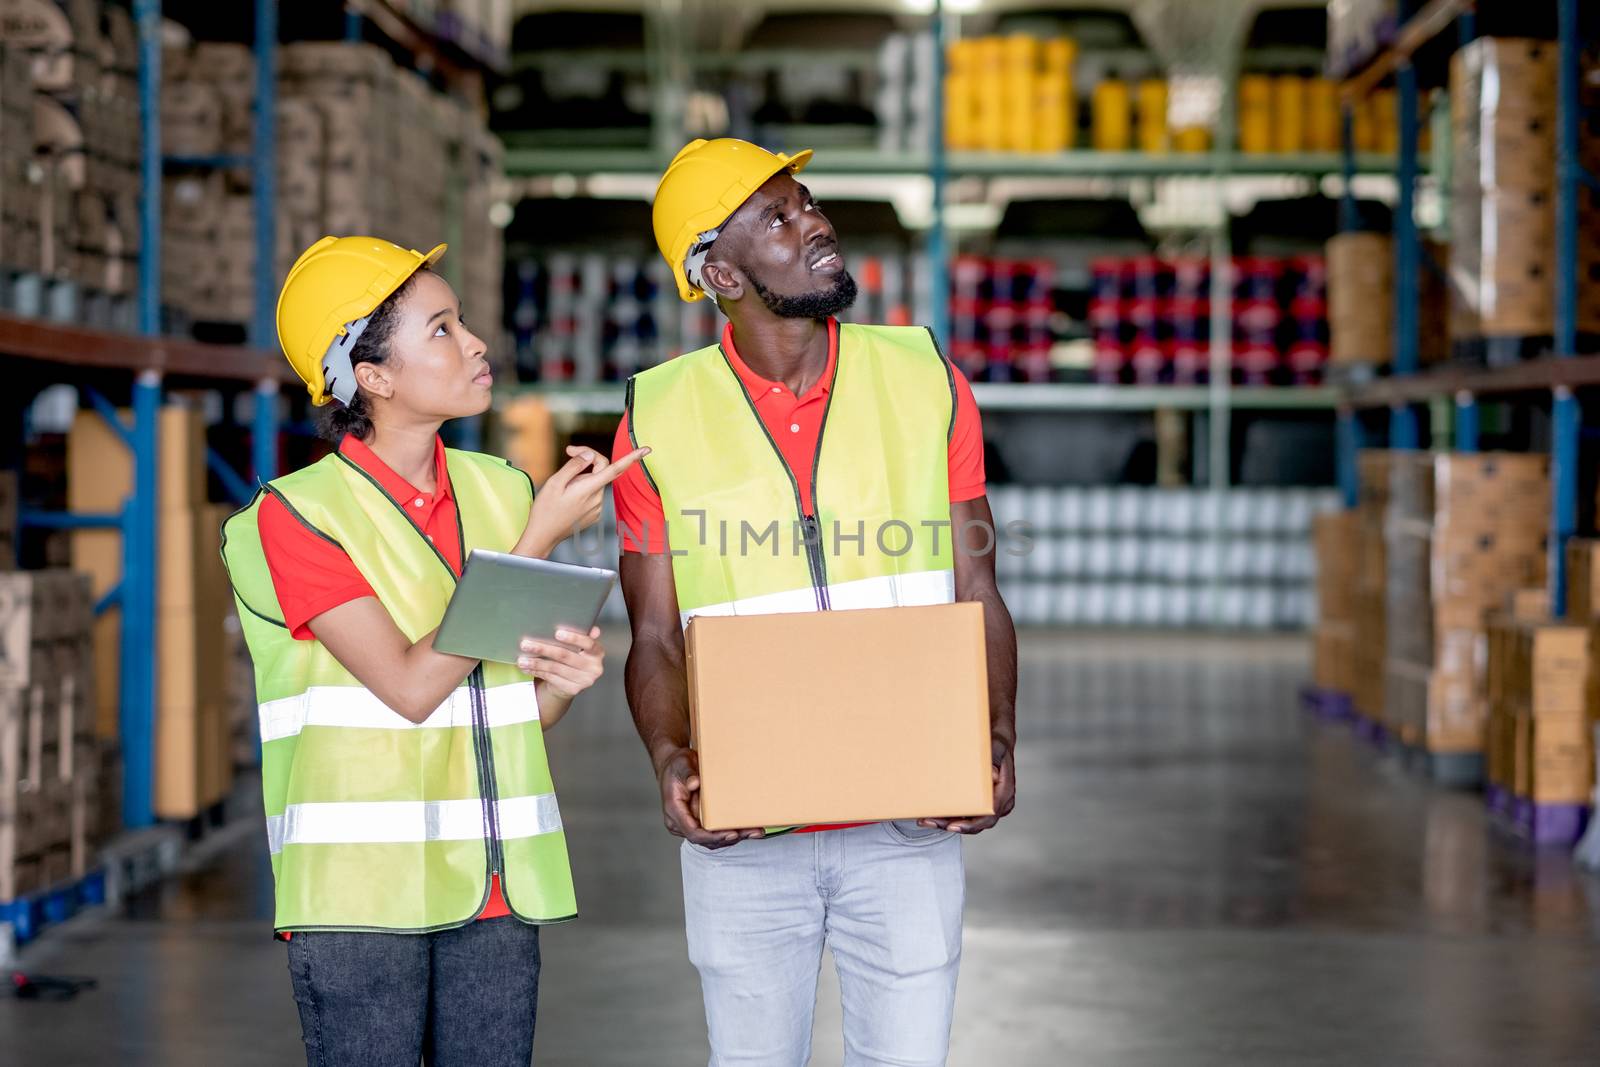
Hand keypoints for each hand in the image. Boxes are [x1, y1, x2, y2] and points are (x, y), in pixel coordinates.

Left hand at [518, 627, 604, 699]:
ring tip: (522, 659)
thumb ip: (582, 636)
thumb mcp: (579, 647)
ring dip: (536, 663)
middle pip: (565, 656)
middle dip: (543, 649)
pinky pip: (551, 678)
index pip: (588, 643)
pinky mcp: (572, 689)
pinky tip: (527, 667)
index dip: (574, 638)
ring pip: (555, 668)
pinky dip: (537, 672)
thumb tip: (593, 629)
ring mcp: (583, 680)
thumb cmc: (574, 658)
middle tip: (526, 644)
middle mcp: (594, 668)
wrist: (572, 682)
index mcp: (597, 653)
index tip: (557, 633)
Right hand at [522, 445, 648, 554]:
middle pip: (601, 470)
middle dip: (587, 459)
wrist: (543, 536)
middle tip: (568, 452)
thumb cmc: (545, 510)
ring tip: (563, 487)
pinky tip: (568, 498)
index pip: (615, 469)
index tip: (647, 449)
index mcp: (589, 489)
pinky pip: (593, 494)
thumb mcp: (554, 483)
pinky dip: (584, 489)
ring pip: (596, 482)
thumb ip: (574, 466)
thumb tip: (590, 455)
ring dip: (583, 477)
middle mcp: (597, 499)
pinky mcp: (594, 514)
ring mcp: (597, 508)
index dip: (632, 458)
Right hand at [656, 748, 764, 849]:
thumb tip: (694, 783)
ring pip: (713, 839)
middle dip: (730, 838)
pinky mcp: (700, 820)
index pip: (694, 833)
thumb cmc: (676, 766)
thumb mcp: (681, 764)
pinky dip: (732, 830)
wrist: (674, 765)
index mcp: (674, 812)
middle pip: (707, 840)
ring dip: (735, 837)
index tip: (731, 834)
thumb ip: (687, 774)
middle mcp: (681, 823)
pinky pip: (716, 830)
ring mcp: (691, 823)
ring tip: (755, 831)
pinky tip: (748, 828)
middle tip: (752, 832)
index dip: (713, 837)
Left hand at [917, 738, 1015, 834]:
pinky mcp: (979, 802)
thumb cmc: (997, 744)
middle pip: (976, 823)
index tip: (953, 826)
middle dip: (952, 825)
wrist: (998, 742)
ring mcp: (989, 804)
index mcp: (1004, 792)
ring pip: (968, 821)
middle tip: (931, 822)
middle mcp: (999, 803)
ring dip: (946, 822)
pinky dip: (949, 815)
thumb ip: (995, 758)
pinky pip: (965, 814)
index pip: (990, 815)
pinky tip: (932, 814)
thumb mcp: (997, 746)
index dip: (971, 824)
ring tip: (926, 819)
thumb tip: (993, 774)